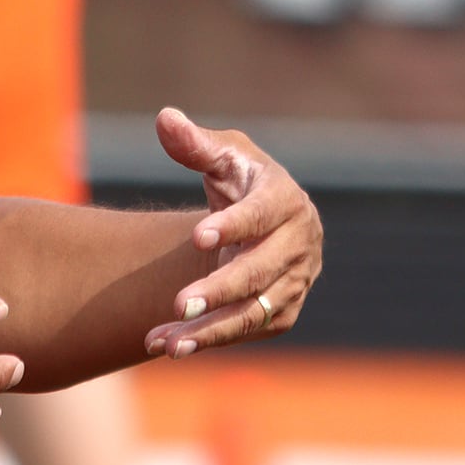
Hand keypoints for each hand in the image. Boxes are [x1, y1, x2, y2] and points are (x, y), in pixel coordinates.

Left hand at [143, 109, 322, 357]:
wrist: (262, 224)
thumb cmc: (241, 181)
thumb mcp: (223, 157)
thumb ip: (194, 143)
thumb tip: (165, 119)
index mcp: (287, 199)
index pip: (263, 214)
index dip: (234, 225)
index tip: (197, 236)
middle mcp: (299, 244)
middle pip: (259, 272)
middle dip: (219, 290)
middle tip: (178, 302)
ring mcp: (295, 283)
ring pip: (253, 313)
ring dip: (209, 330)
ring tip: (166, 343)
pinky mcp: (283, 314)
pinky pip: (245, 332)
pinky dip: (207, 340)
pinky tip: (166, 345)